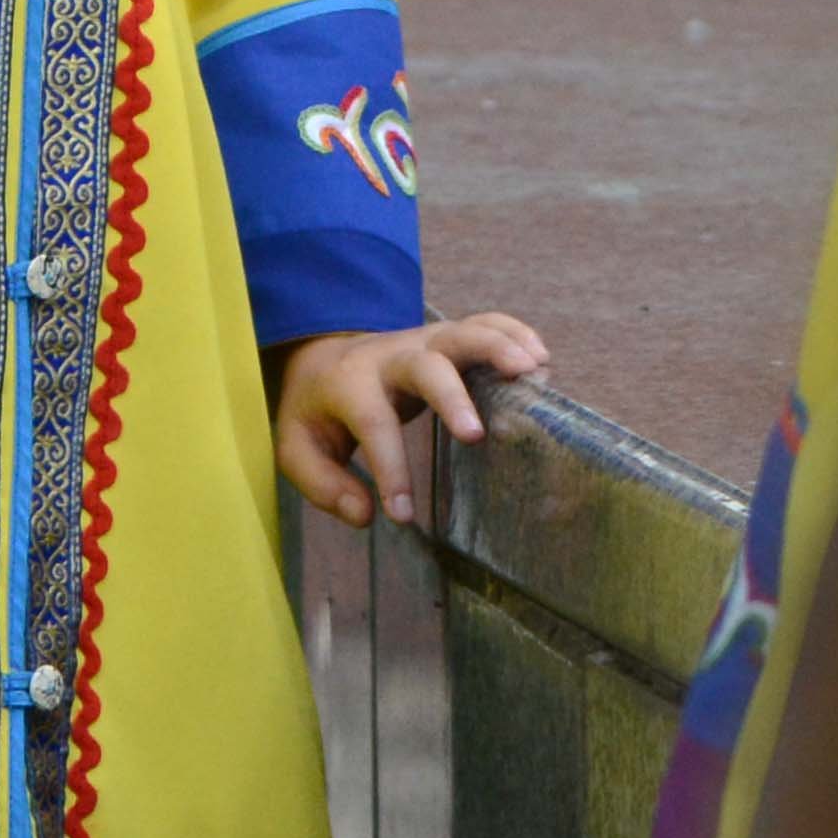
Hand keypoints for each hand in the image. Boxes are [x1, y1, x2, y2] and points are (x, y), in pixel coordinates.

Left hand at [274, 311, 549, 530]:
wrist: (325, 355)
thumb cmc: (318, 412)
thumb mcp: (297, 449)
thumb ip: (323, 484)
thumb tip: (365, 515)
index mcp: (349, 384)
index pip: (372, 423)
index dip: (390, 469)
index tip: (403, 514)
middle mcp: (390, 356)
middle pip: (425, 365)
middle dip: (451, 397)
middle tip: (476, 436)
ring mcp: (423, 340)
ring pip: (463, 333)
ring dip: (498, 348)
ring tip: (533, 372)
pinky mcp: (448, 336)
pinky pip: (485, 323)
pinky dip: (514, 332)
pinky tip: (540, 358)